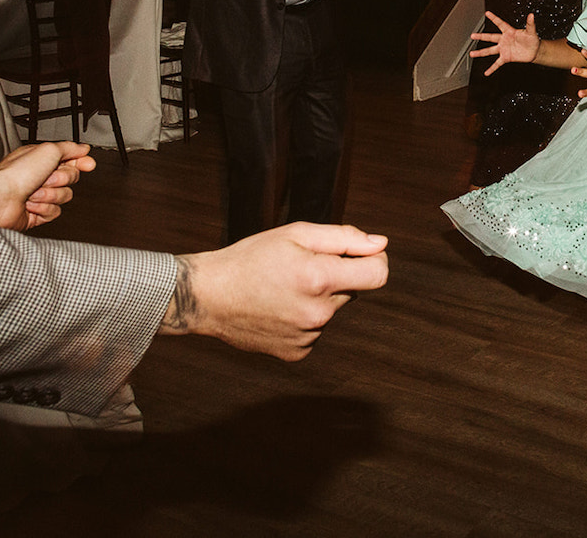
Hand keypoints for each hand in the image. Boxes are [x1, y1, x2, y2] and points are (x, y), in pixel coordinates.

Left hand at [0, 141, 95, 230]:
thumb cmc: (15, 173)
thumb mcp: (48, 150)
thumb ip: (70, 148)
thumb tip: (84, 149)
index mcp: (41, 160)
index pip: (71, 160)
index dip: (81, 162)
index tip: (88, 164)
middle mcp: (40, 176)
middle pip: (71, 179)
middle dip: (61, 179)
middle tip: (46, 177)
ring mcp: (38, 196)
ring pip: (64, 196)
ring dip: (51, 195)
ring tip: (33, 193)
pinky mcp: (36, 213)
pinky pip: (54, 212)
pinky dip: (44, 208)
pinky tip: (30, 205)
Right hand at [163, 222, 388, 359]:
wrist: (207, 296)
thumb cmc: (250, 258)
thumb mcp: (295, 233)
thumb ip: (343, 237)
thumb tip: (379, 244)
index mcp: (319, 278)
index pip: (378, 274)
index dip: (375, 259)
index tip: (363, 253)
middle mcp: (318, 313)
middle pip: (353, 290)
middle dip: (337, 276)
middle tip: (301, 268)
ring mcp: (307, 336)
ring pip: (332, 310)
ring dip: (318, 298)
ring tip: (283, 289)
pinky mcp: (297, 352)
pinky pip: (315, 330)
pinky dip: (304, 318)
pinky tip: (278, 308)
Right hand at [469, 11, 539, 74]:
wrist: (534, 51)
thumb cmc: (532, 39)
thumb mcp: (531, 31)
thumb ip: (530, 24)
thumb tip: (531, 15)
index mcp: (509, 31)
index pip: (500, 24)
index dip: (494, 18)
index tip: (487, 13)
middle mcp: (504, 40)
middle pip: (490, 37)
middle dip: (481, 37)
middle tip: (472, 35)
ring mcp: (504, 49)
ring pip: (490, 50)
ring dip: (481, 53)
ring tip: (472, 54)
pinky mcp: (506, 58)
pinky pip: (497, 64)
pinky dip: (492, 68)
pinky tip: (486, 72)